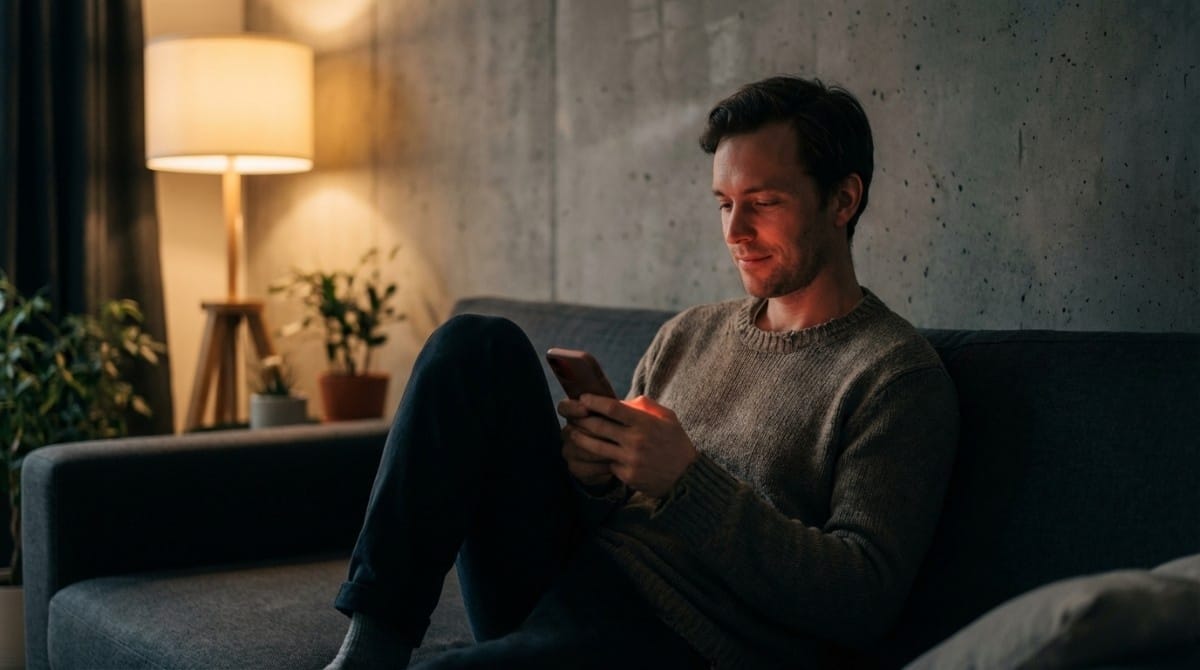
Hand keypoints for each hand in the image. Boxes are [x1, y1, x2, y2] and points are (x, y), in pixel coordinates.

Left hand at [561, 394, 696, 497]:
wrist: (686, 476)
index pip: (613, 408)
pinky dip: (600, 459)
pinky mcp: (627, 476)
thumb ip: (645, 406)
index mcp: (645, 423)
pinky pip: (607, 464)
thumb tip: (622, 401)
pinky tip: (591, 454)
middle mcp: (636, 441)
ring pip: (596, 447)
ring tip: (572, 434)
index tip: (583, 398)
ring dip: (580, 439)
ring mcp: (630, 460)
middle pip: (599, 427)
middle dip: (581, 420)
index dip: (594, 402)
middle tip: (572, 415)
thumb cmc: (674, 442)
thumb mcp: (667, 418)